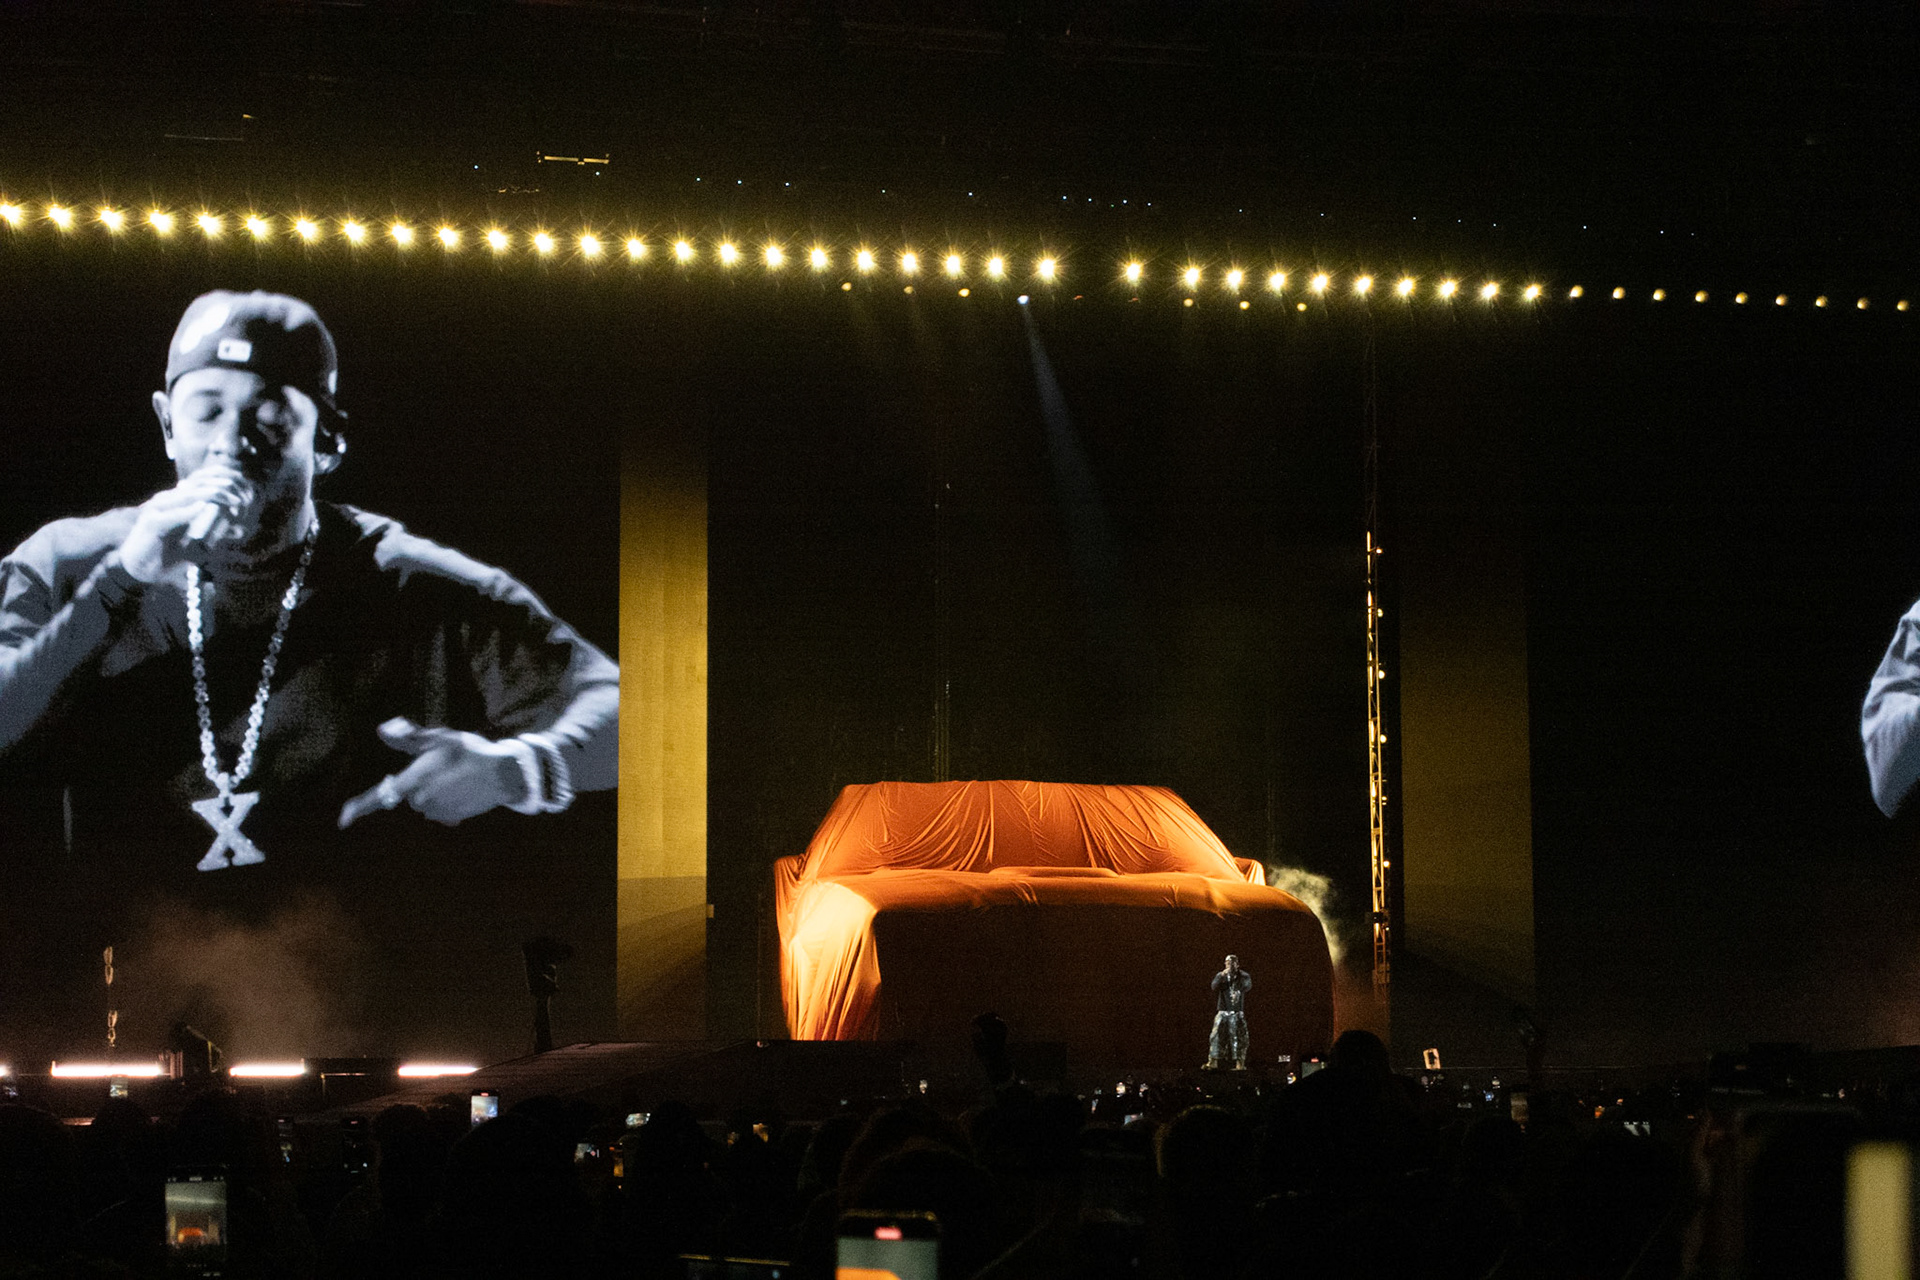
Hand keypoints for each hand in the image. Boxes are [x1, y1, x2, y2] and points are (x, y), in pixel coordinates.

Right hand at [118, 464, 255, 582]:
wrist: (139, 568)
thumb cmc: (167, 554)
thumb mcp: (197, 543)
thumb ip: (215, 534)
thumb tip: (239, 530)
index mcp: (176, 500)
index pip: (202, 483)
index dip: (223, 487)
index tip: (242, 499)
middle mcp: (168, 500)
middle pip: (199, 485)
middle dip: (223, 490)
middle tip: (241, 500)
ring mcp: (158, 509)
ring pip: (189, 495)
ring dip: (213, 497)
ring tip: (232, 503)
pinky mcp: (152, 523)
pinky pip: (174, 515)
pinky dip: (191, 512)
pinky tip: (205, 510)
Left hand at [337, 718, 529, 828]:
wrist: (503, 773)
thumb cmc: (469, 751)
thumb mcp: (439, 738)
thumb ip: (409, 737)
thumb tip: (383, 729)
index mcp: (414, 780)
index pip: (379, 796)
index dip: (359, 808)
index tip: (342, 821)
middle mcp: (421, 799)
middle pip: (409, 793)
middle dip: (420, 782)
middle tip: (443, 766)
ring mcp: (437, 812)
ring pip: (426, 802)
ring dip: (435, 792)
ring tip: (457, 777)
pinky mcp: (451, 818)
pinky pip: (441, 810)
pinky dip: (448, 801)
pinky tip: (464, 789)